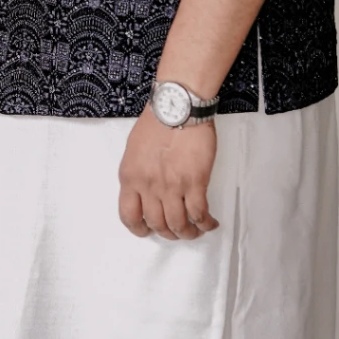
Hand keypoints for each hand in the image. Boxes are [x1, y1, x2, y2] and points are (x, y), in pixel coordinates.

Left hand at [117, 108, 219, 240]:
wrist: (178, 105)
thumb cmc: (158, 121)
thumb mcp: (134, 149)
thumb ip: (137, 173)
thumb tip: (145, 192)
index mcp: (130, 176)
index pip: (128, 216)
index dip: (139, 229)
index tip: (148, 230)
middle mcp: (149, 185)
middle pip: (157, 224)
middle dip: (168, 233)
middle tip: (176, 230)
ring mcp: (172, 186)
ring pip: (179, 225)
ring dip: (188, 233)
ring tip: (195, 230)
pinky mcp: (194, 182)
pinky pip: (199, 214)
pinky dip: (205, 224)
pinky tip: (210, 223)